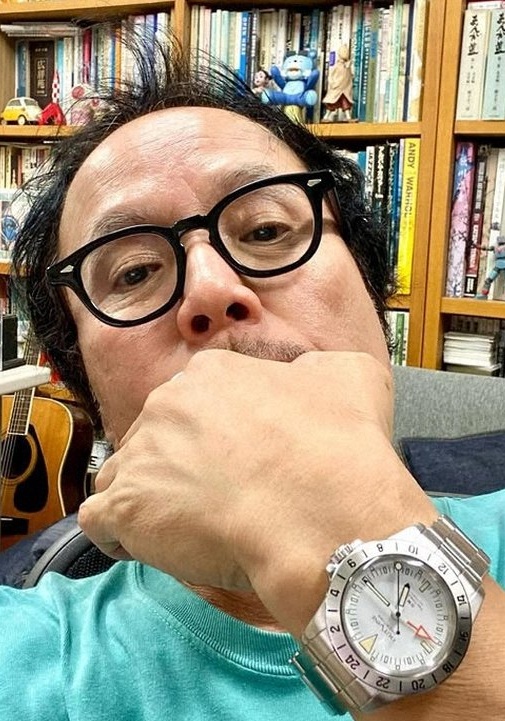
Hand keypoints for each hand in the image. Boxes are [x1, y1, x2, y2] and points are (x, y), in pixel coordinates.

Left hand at [78, 349, 435, 634]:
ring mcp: (139, 455)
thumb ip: (316, 367)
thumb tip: (305, 375)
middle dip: (181, 465)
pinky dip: (123, 534)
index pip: (195, 404)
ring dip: (150, 498)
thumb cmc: (340, 447)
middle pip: (158, 438)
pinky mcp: (125, 509)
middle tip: (222, 500)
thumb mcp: (352, 375)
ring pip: (126, 475)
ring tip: (189, 529)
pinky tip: (155, 545)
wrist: (324, 514)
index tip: (239, 465)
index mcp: (210, 374)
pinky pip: (101, 520)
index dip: (215, 438)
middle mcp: (165, 404)